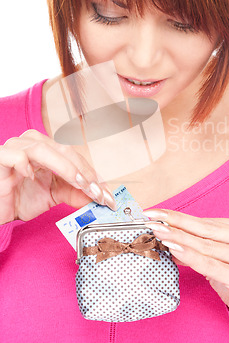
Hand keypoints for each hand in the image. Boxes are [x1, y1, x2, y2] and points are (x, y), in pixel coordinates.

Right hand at [0, 129, 116, 223]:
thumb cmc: (20, 198)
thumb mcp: (54, 196)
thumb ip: (74, 193)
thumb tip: (98, 196)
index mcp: (46, 149)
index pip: (74, 155)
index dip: (91, 173)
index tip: (105, 193)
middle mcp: (31, 144)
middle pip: (64, 150)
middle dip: (84, 172)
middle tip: (96, 191)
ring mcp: (14, 149)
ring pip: (43, 149)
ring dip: (65, 167)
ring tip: (78, 183)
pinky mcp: (0, 158)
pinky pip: (15, 154)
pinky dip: (25, 163)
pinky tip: (32, 176)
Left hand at [144, 208, 228, 329]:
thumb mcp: (226, 260)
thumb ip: (204, 247)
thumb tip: (170, 237)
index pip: (210, 223)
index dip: (183, 218)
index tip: (159, 212)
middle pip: (207, 230)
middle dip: (176, 222)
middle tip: (152, 216)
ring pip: (206, 246)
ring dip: (178, 237)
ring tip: (158, 231)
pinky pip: (211, 265)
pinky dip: (190, 256)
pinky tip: (173, 248)